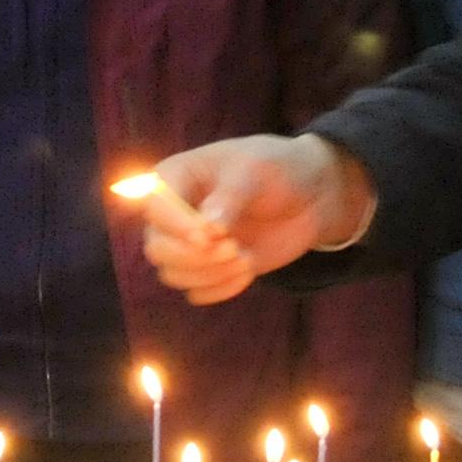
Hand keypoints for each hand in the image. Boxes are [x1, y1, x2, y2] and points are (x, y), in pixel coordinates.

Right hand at [129, 135, 373, 303]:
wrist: (307, 195)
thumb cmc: (275, 169)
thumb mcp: (254, 172)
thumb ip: (230, 198)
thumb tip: (208, 230)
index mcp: (175, 177)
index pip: (154, 207)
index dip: (176, 226)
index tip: (208, 236)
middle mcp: (174, 213)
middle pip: (157, 248)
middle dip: (193, 256)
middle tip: (233, 248)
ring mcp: (190, 244)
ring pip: (174, 274)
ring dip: (209, 274)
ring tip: (246, 260)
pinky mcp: (209, 268)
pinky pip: (197, 293)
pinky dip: (220, 288)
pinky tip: (247, 272)